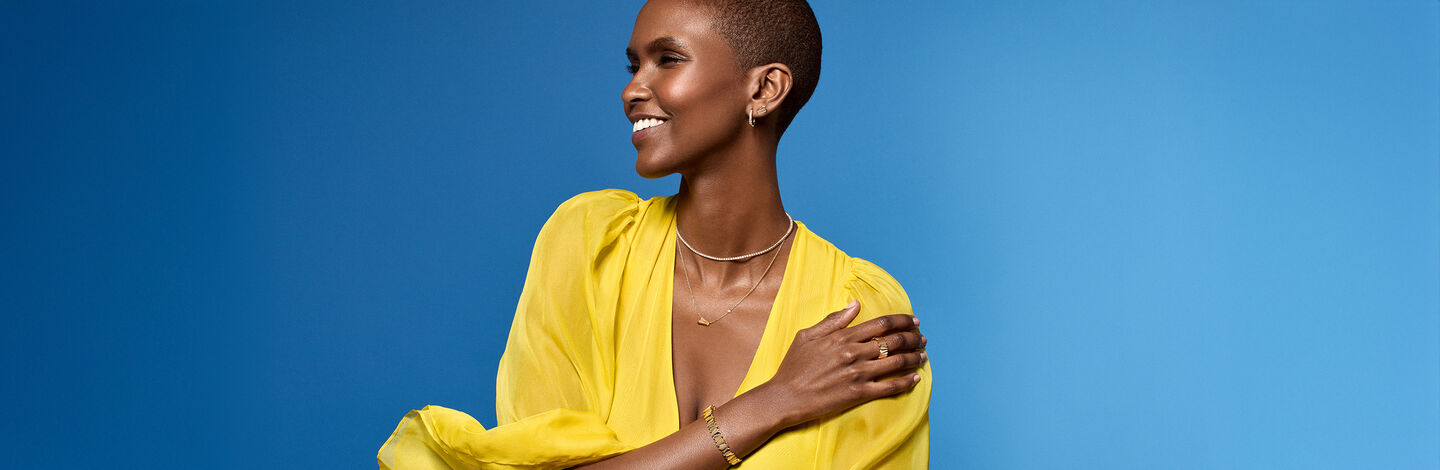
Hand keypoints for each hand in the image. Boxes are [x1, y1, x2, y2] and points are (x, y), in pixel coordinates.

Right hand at [756, 300, 926, 428]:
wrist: (784, 397)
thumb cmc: (793, 366)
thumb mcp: (807, 336)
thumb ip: (833, 320)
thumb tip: (854, 305)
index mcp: (843, 337)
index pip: (881, 324)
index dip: (902, 321)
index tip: (913, 321)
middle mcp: (854, 353)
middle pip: (894, 342)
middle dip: (913, 338)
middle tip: (922, 338)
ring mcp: (857, 374)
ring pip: (896, 363)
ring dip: (914, 358)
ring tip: (923, 355)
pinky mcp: (858, 394)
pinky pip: (889, 387)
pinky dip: (906, 382)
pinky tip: (915, 378)